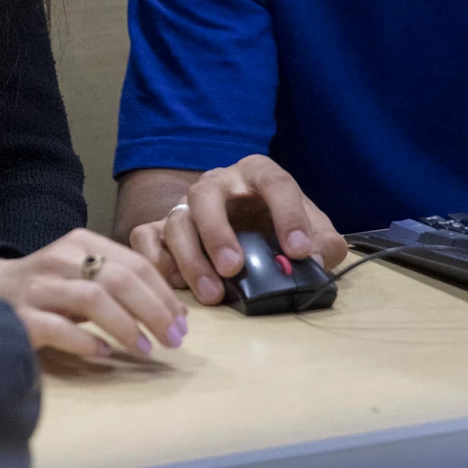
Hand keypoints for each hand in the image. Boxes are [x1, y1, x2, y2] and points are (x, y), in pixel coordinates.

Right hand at [0, 228, 188, 357]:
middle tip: (174, 338)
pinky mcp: (21, 315)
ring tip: (146, 349)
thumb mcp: (86, 276)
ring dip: (126, 327)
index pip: (135, 264)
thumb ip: (126, 287)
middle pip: (119, 279)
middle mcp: (61, 259)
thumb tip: (177, 313)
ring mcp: (39, 287)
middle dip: (154, 311)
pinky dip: (86, 341)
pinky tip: (103, 353)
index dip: (164, 294)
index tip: (182, 322)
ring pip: (92, 300)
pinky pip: (58, 328)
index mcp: (82, 243)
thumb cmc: (49, 288)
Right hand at [128, 155, 347, 305]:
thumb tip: (315, 261)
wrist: (247, 226)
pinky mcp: (162, 228)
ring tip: (213, 294)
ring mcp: (186, 205)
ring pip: (176, 221)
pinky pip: (145, 237)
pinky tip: (176, 284)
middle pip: (206, 194)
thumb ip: (323, 244)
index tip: (299, 251)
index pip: (274, 183)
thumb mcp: (311, 231)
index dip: (288, 214)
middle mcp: (218, 183)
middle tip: (235, 268)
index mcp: (258, 173)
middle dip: (218, 232)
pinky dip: (157, 260)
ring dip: (191, 258)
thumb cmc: (279, 227)